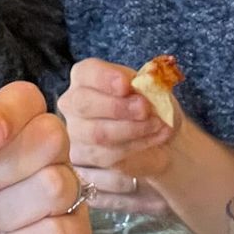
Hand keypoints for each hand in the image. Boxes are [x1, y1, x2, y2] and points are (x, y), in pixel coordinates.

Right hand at [60, 58, 174, 215]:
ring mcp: (75, 134)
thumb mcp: (155, 89)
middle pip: (84, 104)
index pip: (86, 73)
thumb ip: (148, 84)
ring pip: (97, 133)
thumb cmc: (152, 108)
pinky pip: (106, 156)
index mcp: (86, 78)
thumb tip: (143, 85)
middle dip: (118, 107)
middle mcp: (73, 104)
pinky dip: (135, 148)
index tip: (126, 85)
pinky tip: (153, 140)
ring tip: (157, 126)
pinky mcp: (85, 160)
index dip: (104, 78)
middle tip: (145, 109)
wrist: (160, 138)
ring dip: (132, 130)